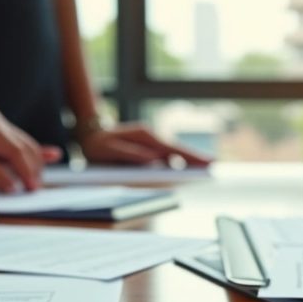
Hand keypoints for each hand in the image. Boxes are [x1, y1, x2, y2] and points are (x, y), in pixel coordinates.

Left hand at [0, 107, 62, 191]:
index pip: (18, 150)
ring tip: (29, 186)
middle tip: (30, 192)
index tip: (31, 191)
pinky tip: (53, 153)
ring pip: (24, 147)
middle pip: (25, 148)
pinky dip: (31, 155)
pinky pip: (16, 144)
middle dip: (29, 170)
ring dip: (27, 168)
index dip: (26, 172)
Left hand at [78, 123, 211, 166]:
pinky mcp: (148, 146)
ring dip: (188, 159)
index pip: (171, 150)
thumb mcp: (108, 149)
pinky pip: (166, 155)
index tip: (205, 162)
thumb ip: (131, 154)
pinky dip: (178, 160)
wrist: (89, 134)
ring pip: (173, 152)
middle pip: (177, 150)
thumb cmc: (97, 144)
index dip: (188, 157)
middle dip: (194, 158)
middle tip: (213, 165)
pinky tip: (186, 167)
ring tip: (205, 167)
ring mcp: (150, 141)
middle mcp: (150, 137)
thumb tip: (155, 161)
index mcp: (144, 137)